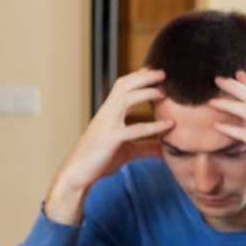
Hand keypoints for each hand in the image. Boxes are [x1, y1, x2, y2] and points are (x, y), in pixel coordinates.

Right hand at [44, 68, 172, 224]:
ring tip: (165, 93)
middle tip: (163, 73)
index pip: (122, 86)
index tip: (154, 69)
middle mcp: (107, 114)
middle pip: (124, 86)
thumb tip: (165, 148)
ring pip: (126, 99)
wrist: (76, 175)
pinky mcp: (111, 140)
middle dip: (144, 76)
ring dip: (147, 93)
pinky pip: (134, 129)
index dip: (138, 76)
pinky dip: (154, 126)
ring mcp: (108, 125)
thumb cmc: (99, 160)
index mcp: (109, 113)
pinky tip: (169, 124)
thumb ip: (146, 146)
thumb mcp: (126, 150)